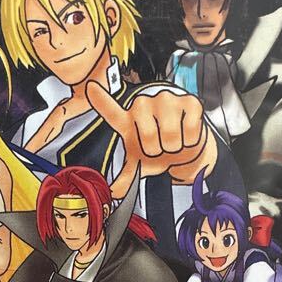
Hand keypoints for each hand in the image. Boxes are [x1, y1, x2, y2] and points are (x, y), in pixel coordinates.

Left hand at [88, 80, 216, 198]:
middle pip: (150, 138)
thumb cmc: (159, 149)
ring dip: (174, 146)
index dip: (101, 99)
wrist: (185, 147)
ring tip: (173, 140)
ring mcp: (167, 99)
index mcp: (127, 119)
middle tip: (160, 145)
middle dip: (158, 149)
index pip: (111, 110)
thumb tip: (114, 193)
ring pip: (170, 135)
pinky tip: (186, 134)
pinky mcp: (190, 102)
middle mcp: (144, 104)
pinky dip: (190, 140)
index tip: (91, 87)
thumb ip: (126, 178)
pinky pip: (189, 130)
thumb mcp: (140, 164)